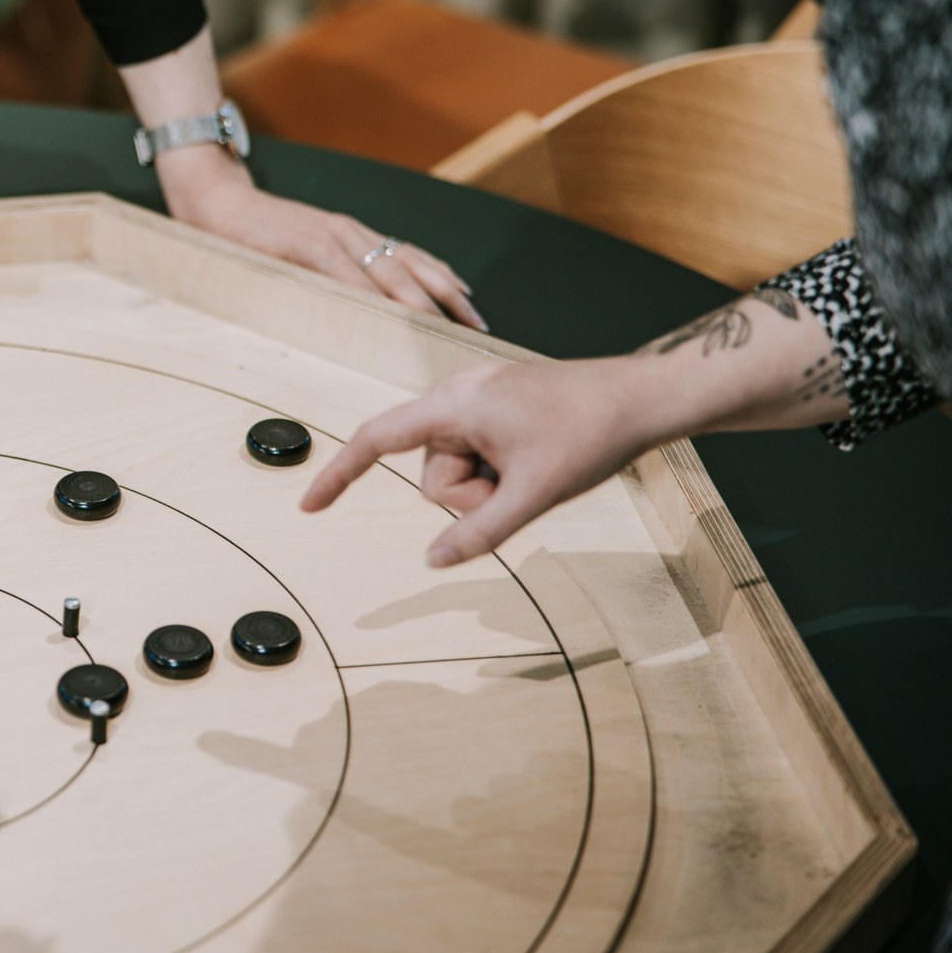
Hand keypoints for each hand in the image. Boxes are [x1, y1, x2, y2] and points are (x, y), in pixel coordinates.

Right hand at [162, 154, 485, 328]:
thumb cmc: (253, 234)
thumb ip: (328, 274)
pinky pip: (345, 274)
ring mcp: (329, 236)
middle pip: (411, 265)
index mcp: (351, 237)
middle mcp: (349, 233)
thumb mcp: (300, 254)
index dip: (442, 281)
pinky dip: (369, 295)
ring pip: (386, 270)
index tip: (470, 306)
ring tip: (444, 324)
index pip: (409, 258)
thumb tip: (356, 309)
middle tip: (476, 324)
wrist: (213, 200)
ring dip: (418, 299)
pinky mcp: (304, 243)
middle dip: (446, 295)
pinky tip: (387, 315)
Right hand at [301, 357, 670, 566]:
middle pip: (430, 471)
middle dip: (469, 493)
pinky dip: (497, 468)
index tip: (310, 507)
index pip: (377, 439)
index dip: (340, 475)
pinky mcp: (492, 403)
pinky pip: (473, 450)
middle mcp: (456, 392)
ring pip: (454, 467)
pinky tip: (535, 459)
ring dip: (488, 484)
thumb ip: (478, 532)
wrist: (641, 398)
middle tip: (522, 484)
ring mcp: (475, 396)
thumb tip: (433, 560)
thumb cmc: (588, 436)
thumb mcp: (532, 495)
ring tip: (534, 469)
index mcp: (455, 403)